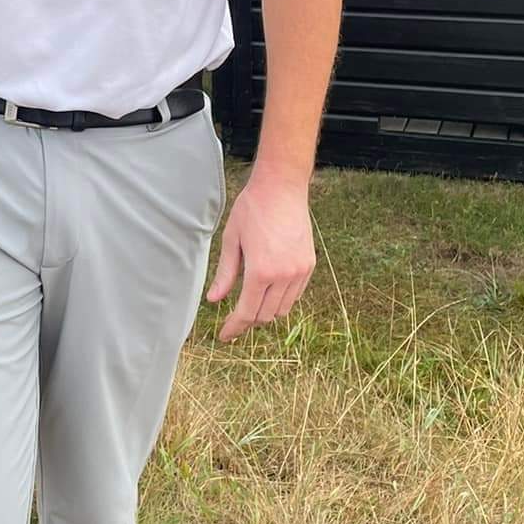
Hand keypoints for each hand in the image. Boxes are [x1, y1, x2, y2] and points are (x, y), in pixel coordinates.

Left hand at [205, 173, 314, 343]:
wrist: (282, 187)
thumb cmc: (252, 210)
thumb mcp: (231, 240)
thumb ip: (225, 274)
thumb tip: (214, 300)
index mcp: (261, 271)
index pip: (247, 312)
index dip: (234, 327)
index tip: (224, 335)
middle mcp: (284, 275)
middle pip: (266, 315)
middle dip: (248, 320)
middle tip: (234, 319)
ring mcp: (300, 271)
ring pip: (283, 308)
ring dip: (266, 311)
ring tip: (251, 305)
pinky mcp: (309, 265)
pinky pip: (295, 294)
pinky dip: (281, 300)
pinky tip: (268, 292)